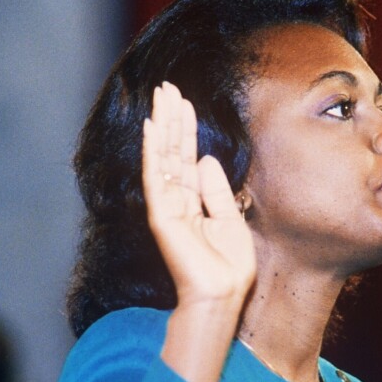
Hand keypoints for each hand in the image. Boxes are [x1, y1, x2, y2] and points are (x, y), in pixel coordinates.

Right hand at [142, 82, 255, 305]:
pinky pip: (155, 176)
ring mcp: (167, 207)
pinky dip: (152, 151)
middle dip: (171, 118)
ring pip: (162, 157)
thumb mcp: (230, 217)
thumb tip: (204, 158)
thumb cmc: (229, 265)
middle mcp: (176, 200)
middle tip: (167, 86)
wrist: (222, 294)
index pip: (186, 157)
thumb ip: (216, 189)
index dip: (186, 129)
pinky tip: (150, 126)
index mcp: (193, 202)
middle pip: (172, 151)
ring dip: (161, 125)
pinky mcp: (162, 216)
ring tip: (160, 96)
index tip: (184, 100)